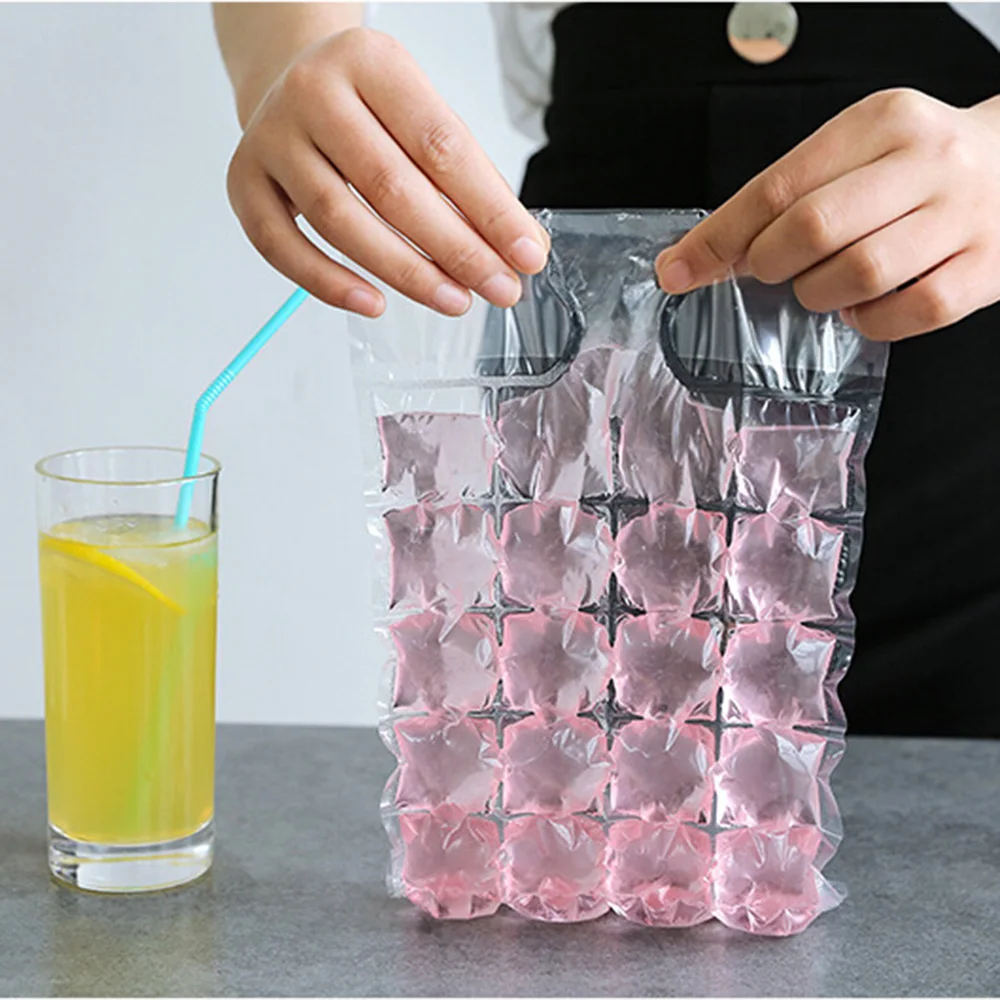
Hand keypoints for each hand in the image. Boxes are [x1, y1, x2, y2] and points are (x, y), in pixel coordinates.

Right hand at [226, 28, 548, 316]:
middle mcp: (314, 92)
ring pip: (340, 221)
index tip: (527, 255)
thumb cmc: (372, 109)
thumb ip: (471, 181)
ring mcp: (272, 138)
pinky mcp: (243, 181)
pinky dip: (328, 283)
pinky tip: (373, 304)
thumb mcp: (426, 118)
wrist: (293, 79)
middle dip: (456, 250)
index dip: (490, 210)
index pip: (442, 147)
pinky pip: (282, 246)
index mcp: (373, 63)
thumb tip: (519, 248)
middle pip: (393, 189)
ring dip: (404, 273)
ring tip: (453, 301)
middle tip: (499, 289)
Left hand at [655, 88, 999, 340]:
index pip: (777, 187)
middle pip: (813, 229)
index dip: (718, 238)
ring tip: (823, 284)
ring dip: (817, 294)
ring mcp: (961, 217)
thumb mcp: (854, 154)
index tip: (678, 270)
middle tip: (770, 270)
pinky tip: (864, 304)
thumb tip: (699, 257)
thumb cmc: (918, 167)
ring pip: (858, 274)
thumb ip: (785, 198)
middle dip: (769, 265)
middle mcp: (926, 162)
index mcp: (881, 122)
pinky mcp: (984, 270)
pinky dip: (868, 320)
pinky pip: (905, 315)